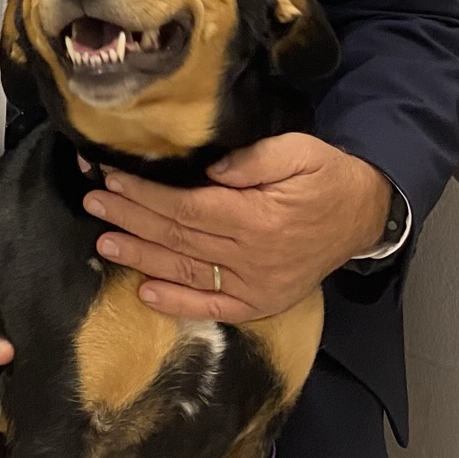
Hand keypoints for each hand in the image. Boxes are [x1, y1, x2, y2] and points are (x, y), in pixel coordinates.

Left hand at [82, 133, 391, 321]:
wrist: (365, 214)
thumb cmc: (326, 175)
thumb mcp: (298, 150)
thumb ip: (253, 159)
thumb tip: (209, 170)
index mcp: (259, 218)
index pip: (187, 208)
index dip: (146, 196)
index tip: (111, 179)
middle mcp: (253, 258)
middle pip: (179, 240)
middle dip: (131, 220)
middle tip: (94, 204)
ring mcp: (257, 286)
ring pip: (188, 273)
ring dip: (142, 259)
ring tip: (104, 243)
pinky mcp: (261, 302)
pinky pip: (214, 307)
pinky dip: (178, 304)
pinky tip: (145, 294)